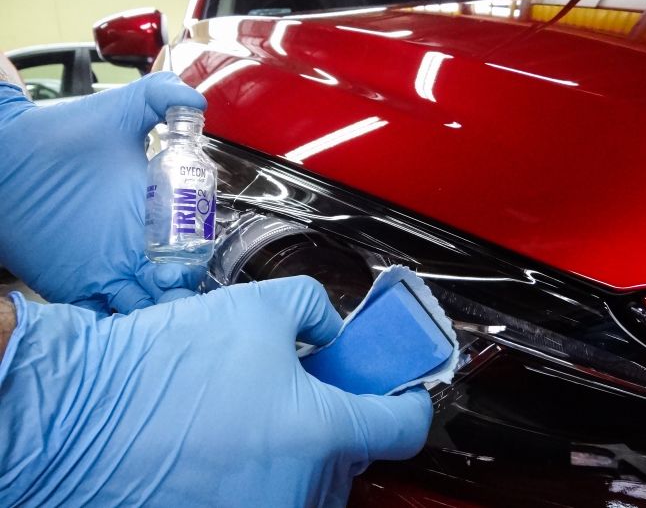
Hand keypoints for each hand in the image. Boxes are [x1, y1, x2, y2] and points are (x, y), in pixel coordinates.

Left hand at [0, 73, 206, 313]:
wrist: (4, 154)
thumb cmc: (57, 134)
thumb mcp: (116, 111)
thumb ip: (157, 97)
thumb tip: (196, 101)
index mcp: (152, 214)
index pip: (190, 250)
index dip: (198, 263)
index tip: (197, 263)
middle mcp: (134, 246)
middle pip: (173, 286)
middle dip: (182, 294)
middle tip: (176, 287)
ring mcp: (106, 268)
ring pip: (144, 307)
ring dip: (157, 312)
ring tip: (158, 304)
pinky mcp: (75, 284)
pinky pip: (104, 316)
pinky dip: (119, 326)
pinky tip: (129, 323)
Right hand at [0, 276, 431, 506]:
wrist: (83, 414)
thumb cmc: (167, 367)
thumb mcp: (259, 307)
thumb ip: (314, 308)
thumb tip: (326, 326)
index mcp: (320, 432)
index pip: (402, 429)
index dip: (411, 403)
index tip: (405, 392)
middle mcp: (299, 486)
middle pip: (352, 453)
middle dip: (339, 415)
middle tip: (312, 383)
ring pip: (310, 477)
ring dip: (301, 444)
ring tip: (257, 408)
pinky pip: (269, 491)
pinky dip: (265, 465)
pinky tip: (230, 434)